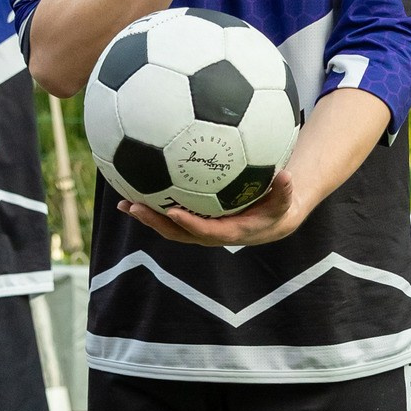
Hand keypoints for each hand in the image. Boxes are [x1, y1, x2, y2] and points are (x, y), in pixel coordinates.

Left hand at [121, 170, 305, 251]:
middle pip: (177, 232)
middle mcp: (208, 234)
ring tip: (124, 203)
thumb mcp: (284, 201)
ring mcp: (198, 229)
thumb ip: (284, 191)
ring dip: (146, 216)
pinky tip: (136, 188)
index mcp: (229, 232)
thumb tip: (286, 175)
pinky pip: (170, 215)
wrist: (269, 222)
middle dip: (154, 221)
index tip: (172, 211)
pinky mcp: (193, 221)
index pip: (205, 231)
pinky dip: (153, 206)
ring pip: (168, 227)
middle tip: (134, 206)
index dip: (188, 224)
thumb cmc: (276, 208)